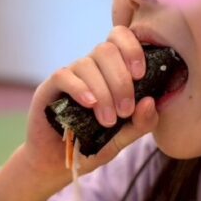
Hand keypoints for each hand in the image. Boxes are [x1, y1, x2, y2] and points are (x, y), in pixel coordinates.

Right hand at [23, 25, 159, 183]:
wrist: (59, 163)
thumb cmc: (93, 145)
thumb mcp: (124, 138)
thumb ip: (141, 123)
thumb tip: (151, 101)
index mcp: (111, 70)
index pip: (120, 37)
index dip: (132, 48)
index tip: (141, 75)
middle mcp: (91, 67)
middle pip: (106, 49)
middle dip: (120, 80)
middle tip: (125, 110)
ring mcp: (70, 75)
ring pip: (87, 64)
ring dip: (103, 92)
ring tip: (107, 120)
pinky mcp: (50, 87)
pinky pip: (64, 75)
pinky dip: (80, 89)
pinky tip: (89, 105)